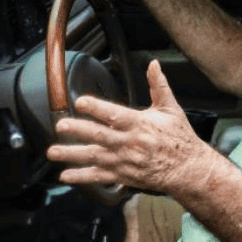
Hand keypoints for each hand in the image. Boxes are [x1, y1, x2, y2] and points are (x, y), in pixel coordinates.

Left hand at [47, 60, 216, 195]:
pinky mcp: (123, 175)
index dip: (97, 108)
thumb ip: (158, 86)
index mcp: (140, 124)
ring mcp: (125, 161)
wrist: (188, 169)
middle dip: (78, 130)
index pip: (115, 114)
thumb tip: (152, 64)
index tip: (80, 101)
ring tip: (53, 152)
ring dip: (72, 154)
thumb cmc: (180, 139)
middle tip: (60, 125)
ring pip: (95, 157)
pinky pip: (100, 176)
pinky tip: (65, 175)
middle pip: (100, 136)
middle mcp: (130, 144)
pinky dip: (82, 176)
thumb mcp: (171, 109)